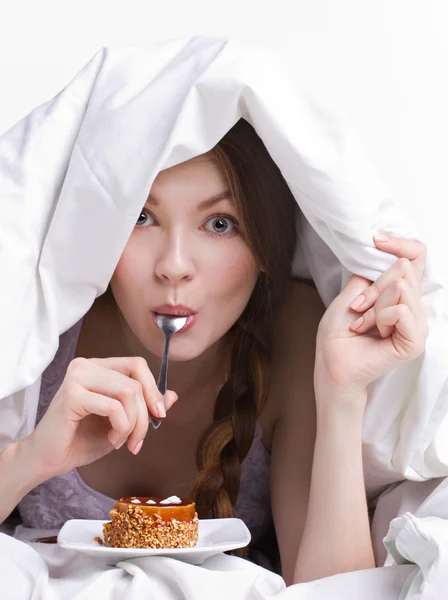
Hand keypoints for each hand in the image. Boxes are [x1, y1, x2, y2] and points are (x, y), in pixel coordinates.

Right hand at [27, 356, 177, 479]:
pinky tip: (111, 441)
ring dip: (134, 424)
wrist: (48, 460)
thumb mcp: (122, 422)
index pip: (137, 364)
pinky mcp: (72, 395)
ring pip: (129, 392)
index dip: (154, 389)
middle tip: (137, 441)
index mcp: (98, 367)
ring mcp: (77, 377)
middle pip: (136, 381)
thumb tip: (173, 394)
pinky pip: (114, 407)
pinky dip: (121, 428)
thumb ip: (145, 407)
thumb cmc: (82, 440)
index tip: (160, 415)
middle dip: (145, 415)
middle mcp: (86, 365)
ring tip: (122, 441)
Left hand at [314, 235, 427, 407]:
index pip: (416, 255)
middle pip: (404, 269)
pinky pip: (400, 310)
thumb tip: (395, 255)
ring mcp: (417, 323)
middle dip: (372, 286)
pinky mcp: (415, 341)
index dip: (400, 243)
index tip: (378, 240)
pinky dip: (379, 317)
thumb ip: (373, 273)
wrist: (332, 363)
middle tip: (357, 307)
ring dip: (372, 304)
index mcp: (400, 292)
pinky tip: (372, 332)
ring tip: (361, 323)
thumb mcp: (352, 292)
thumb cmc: (339, 332)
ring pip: (401, 288)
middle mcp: (413, 306)